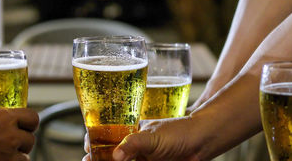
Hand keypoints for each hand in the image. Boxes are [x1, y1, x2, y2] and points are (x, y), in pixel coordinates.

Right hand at [0, 108, 38, 160]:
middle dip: (22, 142)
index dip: (29, 123)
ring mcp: (8, 155)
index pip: (33, 118)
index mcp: (6, 117)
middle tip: (10, 144)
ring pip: (25, 158)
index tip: (23, 127)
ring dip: (17, 157)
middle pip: (30, 140)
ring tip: (3, 156)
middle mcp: (11, 135)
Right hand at [82, 117, 202, 160]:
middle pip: (110, 155)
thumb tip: (115, 155)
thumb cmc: (180, 132)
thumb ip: (134, 144)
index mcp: (132, 133)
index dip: (95, 141)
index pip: (107, 135)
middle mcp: (135, 147)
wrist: (203, 143)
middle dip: (98, 159)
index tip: (88, 149)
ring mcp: (143, 159)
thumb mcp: (154, 136)